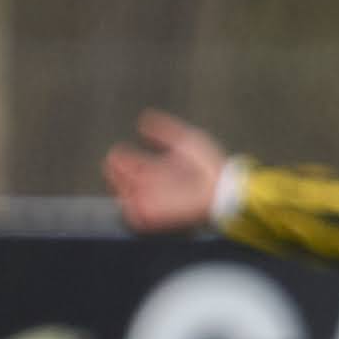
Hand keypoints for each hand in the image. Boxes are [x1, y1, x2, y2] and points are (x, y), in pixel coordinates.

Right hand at [104, 111, 228, 234]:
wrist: (223, 187)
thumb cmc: (210, 165)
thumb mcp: (186, 140)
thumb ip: (165, 130)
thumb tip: (143, 120)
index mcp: (159, 169)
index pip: (132, 166)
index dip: (121, 159)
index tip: (118, 152)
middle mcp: (155, 186)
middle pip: (124, 181)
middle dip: (115, 171)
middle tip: (115, 162)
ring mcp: (155, 202)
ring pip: (125, 199)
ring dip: (118, 187)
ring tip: (118, 175)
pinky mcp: (159, 216)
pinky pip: (136, 218)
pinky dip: (128, 209)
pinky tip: (128, 194)